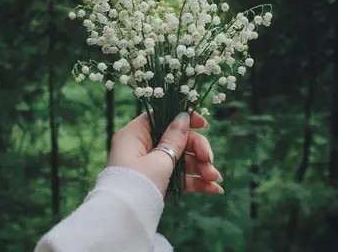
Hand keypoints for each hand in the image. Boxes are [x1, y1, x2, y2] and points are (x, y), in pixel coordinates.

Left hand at [107, 111, 223, 195]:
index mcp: (136, 134)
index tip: (203, 125)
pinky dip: (194, 181)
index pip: (161, 116)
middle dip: (197, 150)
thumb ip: (174, 138)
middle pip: (176, 139)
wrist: (122, 221)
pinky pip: (178, 176)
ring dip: (200, 167)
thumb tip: (183, 117)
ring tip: (215, 178)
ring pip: (180, 159)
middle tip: (209, 160)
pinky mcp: (157, 182)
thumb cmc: (138, 183)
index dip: (183, 118)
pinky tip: (213, 189)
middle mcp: (142, 147)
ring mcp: (150, 165)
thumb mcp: (159, 159)